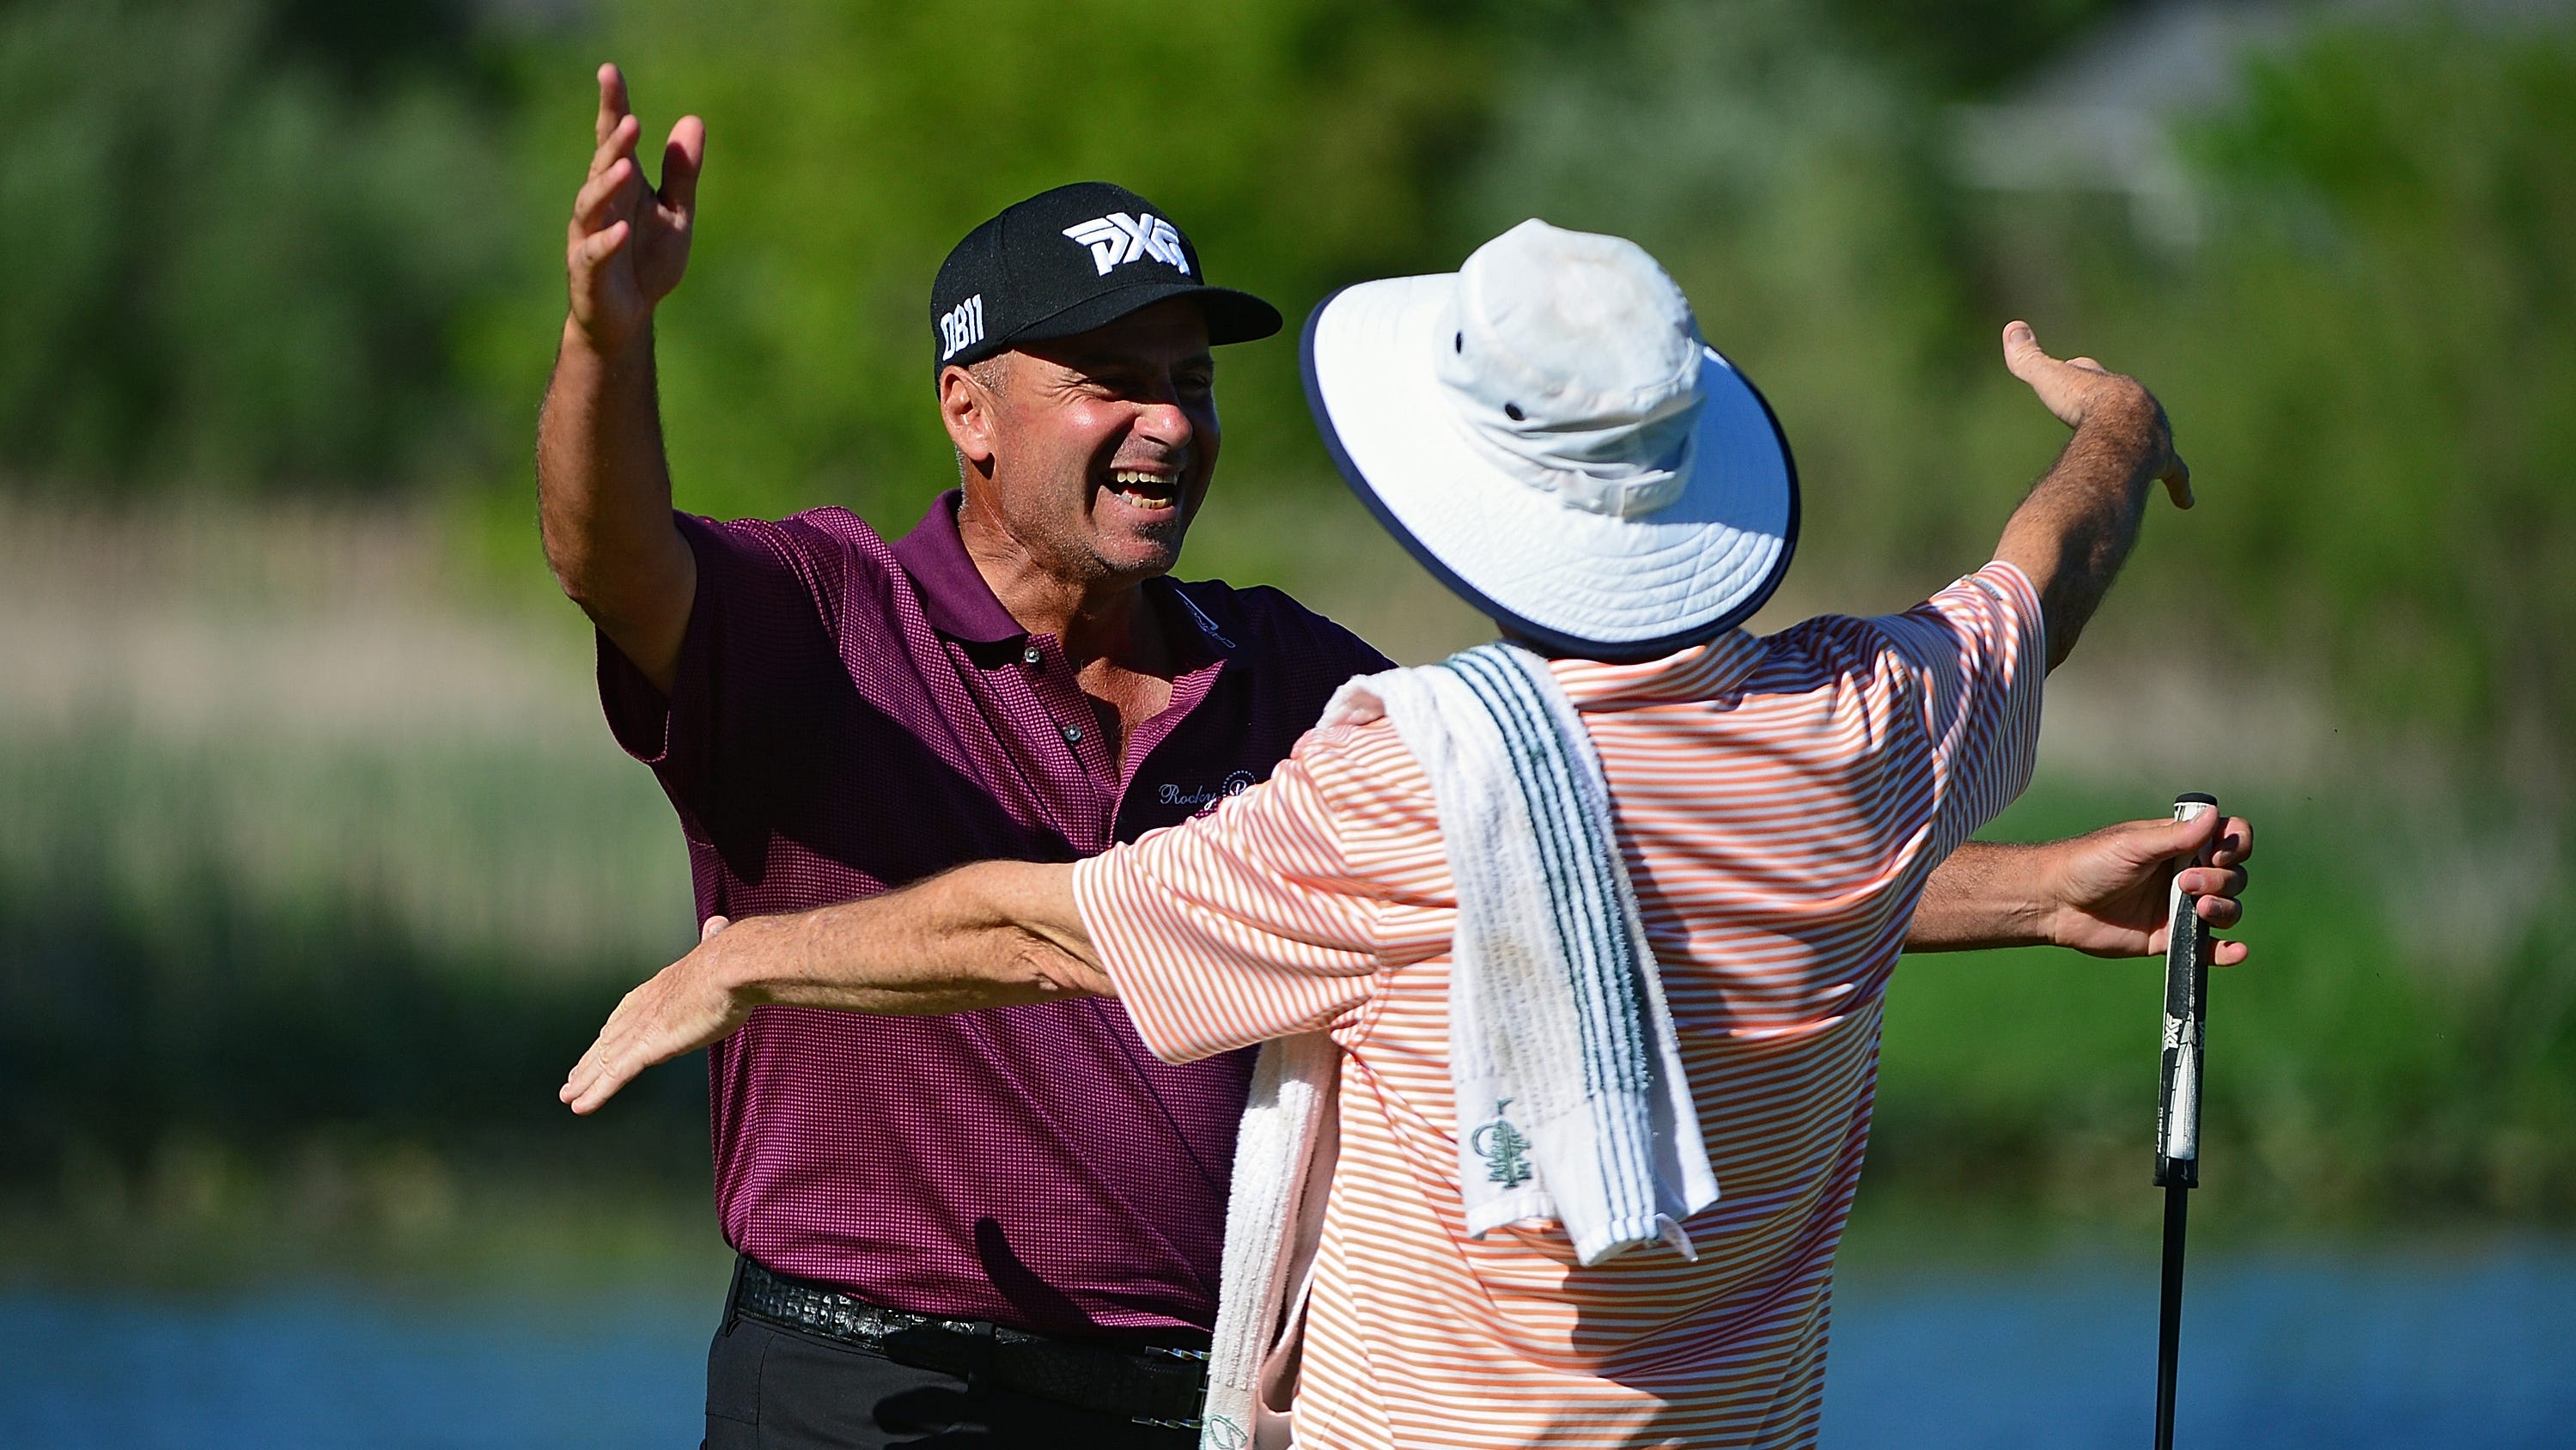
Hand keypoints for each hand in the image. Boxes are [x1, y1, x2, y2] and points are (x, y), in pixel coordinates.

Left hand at [562, 914, 744, 1114]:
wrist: (733, 966)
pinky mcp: (649, 1045)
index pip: (628, 1011)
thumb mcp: (721, 951)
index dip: (612, 1030)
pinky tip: (580, 1107)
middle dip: (591, 1059)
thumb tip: (719, 923)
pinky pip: (616, 1075)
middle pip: (610, 1038)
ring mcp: (644, 1026)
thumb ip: (714, 942)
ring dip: (586, 1081)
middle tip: (574, 1077)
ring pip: (606, 1060)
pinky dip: (597, 1092)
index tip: (601, 1040)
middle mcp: (645, 1006)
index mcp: (661, 986)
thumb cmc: (736, 959)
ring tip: (568, 1097)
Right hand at [566, 63, 703, 353]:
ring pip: (592, 205)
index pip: (614, 138)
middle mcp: (600, 204)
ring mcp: (588, 235)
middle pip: (603, 165)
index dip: (611, 105)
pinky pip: (593, 253)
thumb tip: (693, 121)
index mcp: (621, 185)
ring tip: (625, 168)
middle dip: (614, 143)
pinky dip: (606, 242)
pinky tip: (622, 230)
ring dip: (607, 185)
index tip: (609, 71)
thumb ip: (683, 174)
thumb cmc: (648, 261)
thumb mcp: (676, 214)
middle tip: (630, 121)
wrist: (629, 318)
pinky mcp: (587, 271)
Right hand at [2002, 320, 2190, 508]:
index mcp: (2111, 386)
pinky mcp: (2163, 462)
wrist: (2122, 428)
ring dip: (2144, 437)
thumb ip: (2029, 358)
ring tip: (2142, 446)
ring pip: (2152, 433)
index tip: (2076, 366)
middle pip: (2125, 400)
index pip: (2093, 372)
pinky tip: (2188, 502)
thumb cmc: (2084, 404)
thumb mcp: (2049, 379)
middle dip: (2115, 401)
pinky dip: (2180, 486)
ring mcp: (2155, 434)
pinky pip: (2175, 473)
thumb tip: (2012, 328)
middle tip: (2106, 405)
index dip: (2082, 371)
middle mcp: (2139, 407)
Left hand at [2036, 810, 2252, 964]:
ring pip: (2227, 909)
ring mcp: (2179, 907)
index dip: (2234, 845)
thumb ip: (2175, 836)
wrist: (2056, 902)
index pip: (2229, 838)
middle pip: (2234, 876)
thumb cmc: (2088, 863)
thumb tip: (2214, 814)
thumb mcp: (2132, 845)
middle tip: (2184, 883)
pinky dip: (2227, 951)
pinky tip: (2236, 950)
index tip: (2216, 853)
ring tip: (2199, 910)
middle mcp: (2185, 874)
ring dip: (2226, 909)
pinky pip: (2208, 948)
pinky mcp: (2169, 937)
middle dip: (2220, 880)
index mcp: (2179, 845)